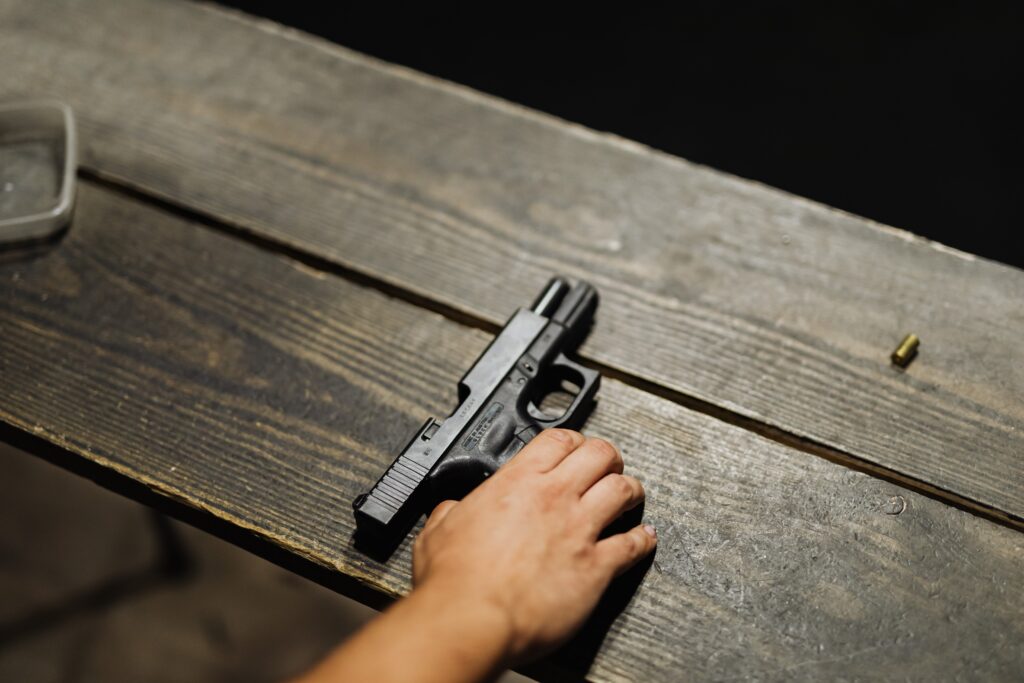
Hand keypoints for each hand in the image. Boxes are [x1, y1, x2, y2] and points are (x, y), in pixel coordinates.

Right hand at [412, 428, 655, 663]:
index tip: (574, 448)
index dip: (573, 440)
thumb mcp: (439, 529)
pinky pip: (633, 545)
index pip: (560, 440)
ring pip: (624, 490)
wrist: (472, 619)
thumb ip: (452, 511)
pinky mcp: (596, 567)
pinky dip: (643, 539)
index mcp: (517, 482)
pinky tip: (645, 537)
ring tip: (631, 494)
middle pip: (601, 455)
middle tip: (608, 466)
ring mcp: (579, 530)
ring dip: (630, 490)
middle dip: (608, 458)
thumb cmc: (454, 580)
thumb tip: (450, 510)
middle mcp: (554, 498)